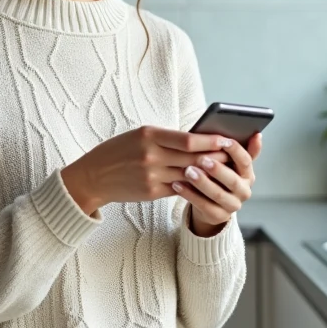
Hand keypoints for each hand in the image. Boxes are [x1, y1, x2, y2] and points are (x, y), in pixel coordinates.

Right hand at [61, 126, 233, 215]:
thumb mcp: (138, 136)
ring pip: (189, 174)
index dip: (210, 141)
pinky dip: (193, 184)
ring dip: (208, 173)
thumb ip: (165, 138)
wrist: (93, 176)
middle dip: (215, 157)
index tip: (226, 140)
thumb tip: (197, 140)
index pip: (188, 139)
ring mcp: (151, 175)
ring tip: (223, 170)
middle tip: (233, 156)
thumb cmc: (118, 151)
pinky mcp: (151, 192)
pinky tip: (204, 182)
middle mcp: (151, 155)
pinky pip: (179, 187)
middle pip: (193, 157)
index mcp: (148, 135)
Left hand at [175, 133, 261, 236]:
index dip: (235, 151)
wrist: (211, 203)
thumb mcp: (229, 162)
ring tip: (187, 171)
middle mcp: (244, 191)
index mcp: (248, 174)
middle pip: (232, 180)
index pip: (246, 161)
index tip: (223, 141)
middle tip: (201, 159)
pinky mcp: (218, 216)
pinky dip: (190, 195)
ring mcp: (232, 205)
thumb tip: (257, 134)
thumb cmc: (218, 175)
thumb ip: (239, 149)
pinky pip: (203, 206)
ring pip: (218, 194)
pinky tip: (177, 184)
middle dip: (217, 169)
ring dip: (202, 182)